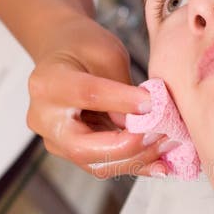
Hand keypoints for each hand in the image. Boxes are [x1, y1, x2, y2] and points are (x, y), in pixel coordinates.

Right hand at [26, 15, 169, 177]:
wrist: (62, 54)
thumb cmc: (84, 48)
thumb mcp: (106, 54)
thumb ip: (122, 87)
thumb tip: (150, 117)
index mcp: (48, 84)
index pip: (88, 95)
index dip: (123, 101)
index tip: (154, 103)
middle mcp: (44, 119)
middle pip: (85, 148)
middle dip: (131, 146)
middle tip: (165, 135)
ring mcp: (55, 141)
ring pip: (97, 164)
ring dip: (137, 159)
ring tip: (169, 146)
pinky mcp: (72, 153)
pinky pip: (104, 165)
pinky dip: (134, 164)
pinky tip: (160, 164)